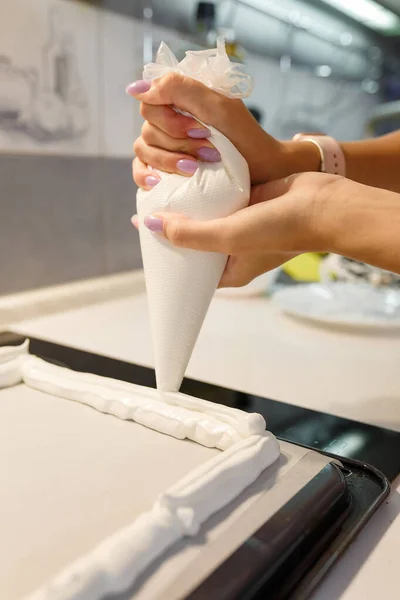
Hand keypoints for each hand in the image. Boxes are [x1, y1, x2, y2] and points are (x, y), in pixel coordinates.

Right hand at [126, 73, 290, 186]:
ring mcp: (163, 146)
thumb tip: (135, 88)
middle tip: (208, 150)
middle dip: (178, 142)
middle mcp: (166, 120)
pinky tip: (159, 182)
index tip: (200, 129)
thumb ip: (179, 88)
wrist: (260, 169)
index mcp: (177, 99)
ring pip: (143, 149)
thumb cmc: (243, 135)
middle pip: (147, 128)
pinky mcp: (163, 169)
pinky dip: (146, 176)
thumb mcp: (217, 105)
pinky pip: (140, 170)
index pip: (149, 102)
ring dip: (169, 160)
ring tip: (195, 168)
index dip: (169, 119)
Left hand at [132, 172, 341, 286]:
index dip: (167, 256)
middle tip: (148, 210)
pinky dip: (204, 188)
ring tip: (161, 191)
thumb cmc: (279, 230)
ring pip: (205, 216)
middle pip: (194, 241)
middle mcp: (233, 249)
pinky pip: (219, 196)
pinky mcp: (248, 201)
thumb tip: (150, 224)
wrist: (323, 203)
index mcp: (229, 270)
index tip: (145, 238)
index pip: (189, 270)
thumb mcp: (228, 238)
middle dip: (173, 227)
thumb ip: (190, 234)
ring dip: (187, 205)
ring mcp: (241, 224)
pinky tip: (185, 175)